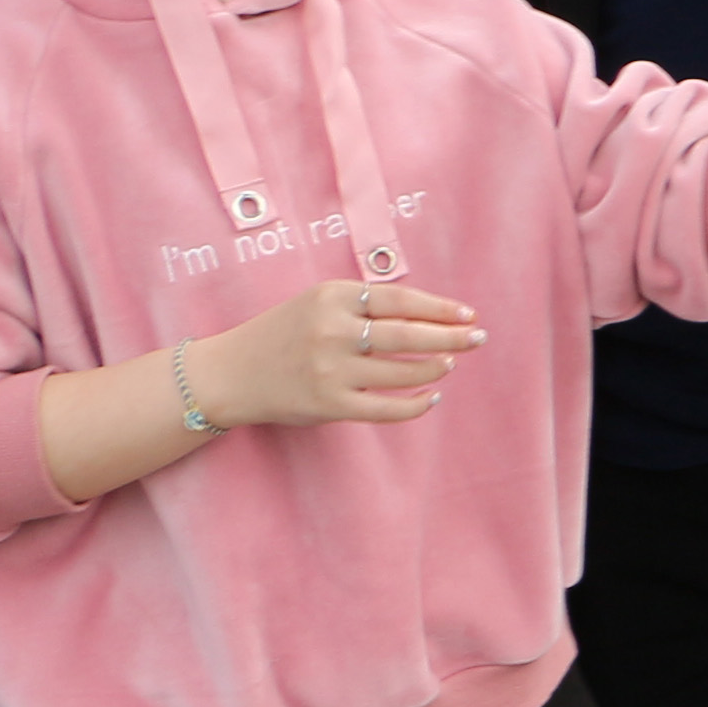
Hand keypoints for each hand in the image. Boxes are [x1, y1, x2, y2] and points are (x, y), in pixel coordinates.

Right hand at [209, 275, 483, 425]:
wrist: (228, 374)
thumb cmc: (283, 335)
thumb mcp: (317, 304)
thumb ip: (363, 306)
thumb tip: (431, 315)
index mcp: (331, 298)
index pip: (400, 299)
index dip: (440, 307)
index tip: (468, 314)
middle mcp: (331, 331)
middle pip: (408, 334)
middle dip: (451, 337)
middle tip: (479, 338)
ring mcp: (330, 370)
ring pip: (402, 372)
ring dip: (435, 368)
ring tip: (450, 364)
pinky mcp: (329, 405)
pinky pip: (386, 408)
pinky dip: (415, 404)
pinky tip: (430, 397)